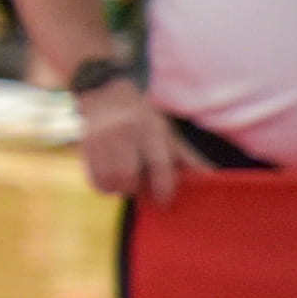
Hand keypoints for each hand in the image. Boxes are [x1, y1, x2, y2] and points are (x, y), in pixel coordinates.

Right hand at [75, 81, 187, 205]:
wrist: (105, 94)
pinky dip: (105, 187)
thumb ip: (186, 158)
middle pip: (129, 176)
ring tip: (126, 181)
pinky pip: (95, 181)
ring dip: (120, 189)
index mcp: (150, 129)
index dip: (163, 188)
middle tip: (141, 186)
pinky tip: (111, 179)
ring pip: (110, 181)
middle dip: (136, 188)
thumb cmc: (143, 119)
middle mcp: (123, 132)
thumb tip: (211, 178)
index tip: (165, 203)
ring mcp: (101, 139)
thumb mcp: (166, 132)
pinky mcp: (85, 146)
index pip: (158, 165)